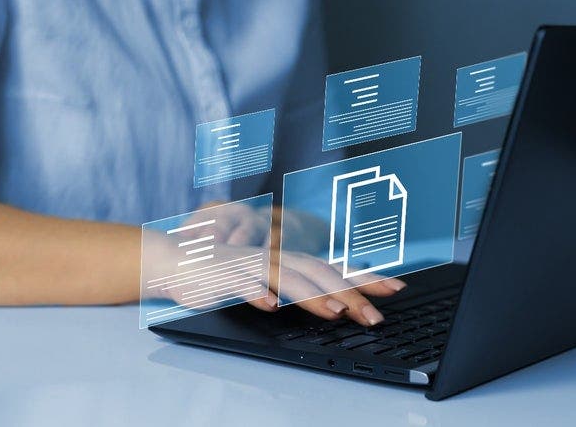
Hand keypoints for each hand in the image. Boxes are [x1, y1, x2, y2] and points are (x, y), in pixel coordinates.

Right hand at [152, 201, 406, 325]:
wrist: (179, 259)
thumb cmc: (227, 272)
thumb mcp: (268, 279)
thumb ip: (297, 286)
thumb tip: (334, 302)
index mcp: (290, 260)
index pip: (336, 268)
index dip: (366, 278)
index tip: (395, 289)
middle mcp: (276, 258)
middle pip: (320, 274)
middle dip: (351, 294)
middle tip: (376, 316)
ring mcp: (252, 265)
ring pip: (289, 279)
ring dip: (314, 297)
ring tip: (336, 313)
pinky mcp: (226, 274)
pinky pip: (243, 285)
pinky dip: (257, 294)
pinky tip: (269, 307)